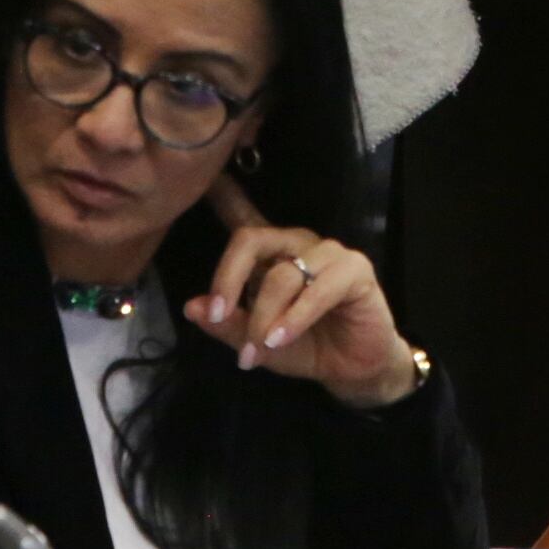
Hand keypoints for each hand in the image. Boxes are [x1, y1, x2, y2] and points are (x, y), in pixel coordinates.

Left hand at [189, 176, 420, 408]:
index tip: (206, 178)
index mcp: (270, 254)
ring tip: (257, 350)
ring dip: (264, 316)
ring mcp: (327, 253)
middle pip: (251, 239)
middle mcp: (296, 243)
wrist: (353, 370)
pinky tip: (281, 338)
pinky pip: (318, 288)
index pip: (242, 216)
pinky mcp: (355, 270)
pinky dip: (295, 317)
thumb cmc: (305, 346)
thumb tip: (192, 307)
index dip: (223, 195)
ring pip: (282, 274)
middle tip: (217, 314)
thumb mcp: (258, 343)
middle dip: (228, 279)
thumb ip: (228, 325)